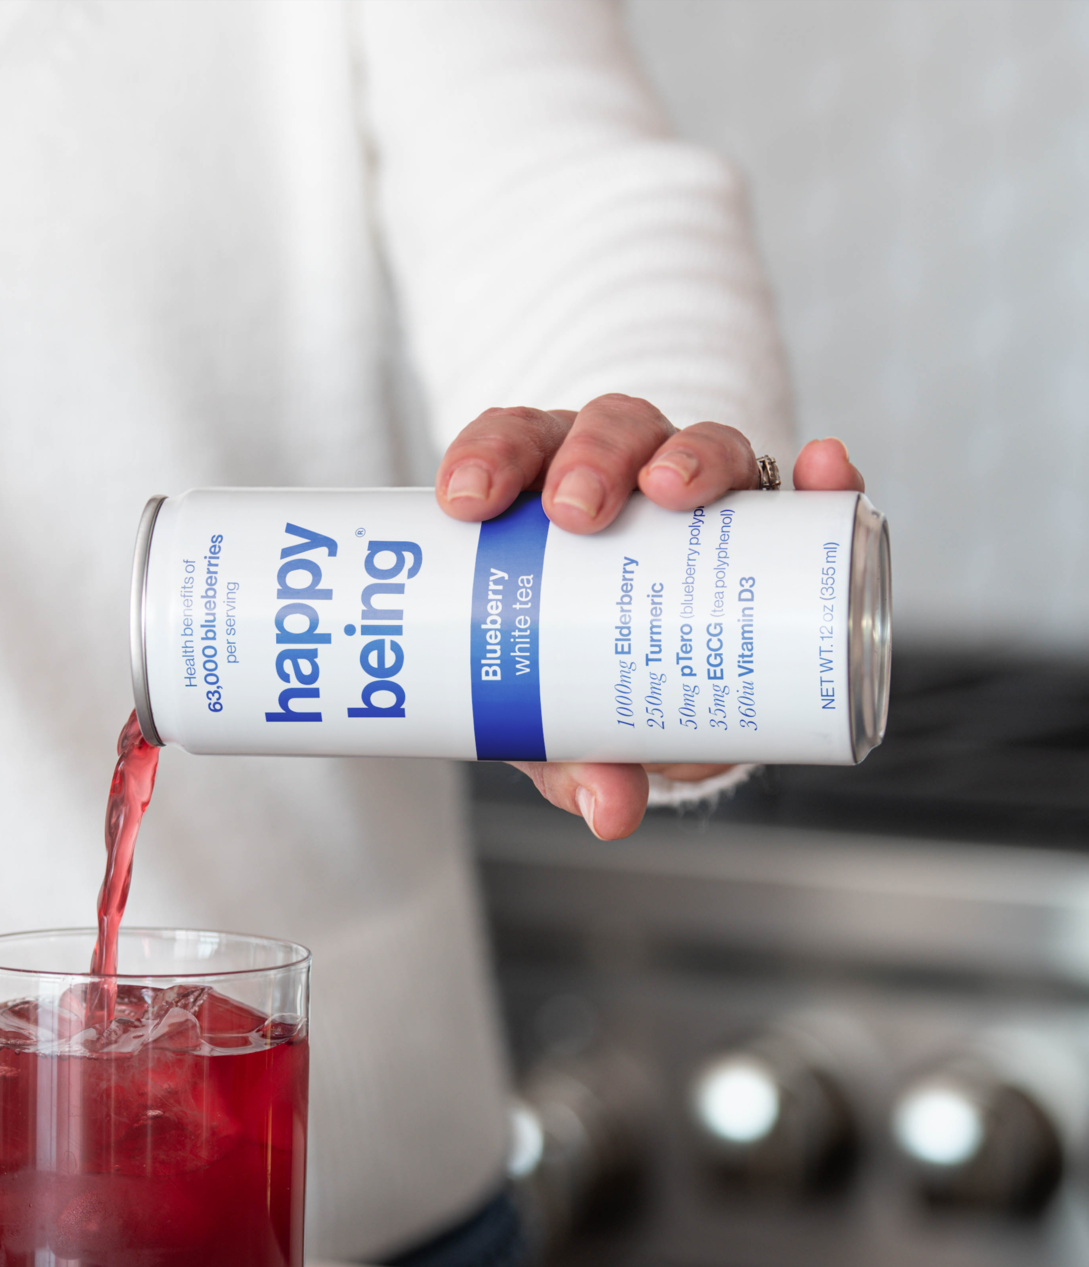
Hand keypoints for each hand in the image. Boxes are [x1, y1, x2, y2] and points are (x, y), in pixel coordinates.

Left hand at [434, 395, 864, 839]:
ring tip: (674, 490)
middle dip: (587, 459)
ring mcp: (697, 486)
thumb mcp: (562, 724)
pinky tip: (821, 467)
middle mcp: (619, 473)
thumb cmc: (585, 683)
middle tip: (573, 512)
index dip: (488, 456)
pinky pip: (798, 487)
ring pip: (692, 443)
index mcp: (542, 497)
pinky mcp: (770, 517)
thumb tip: (608, 811)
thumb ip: (573, 761)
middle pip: (604, 433)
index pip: (512, 448)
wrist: (661, 697)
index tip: (467, 500)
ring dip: (687, 454)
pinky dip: (815, 475)